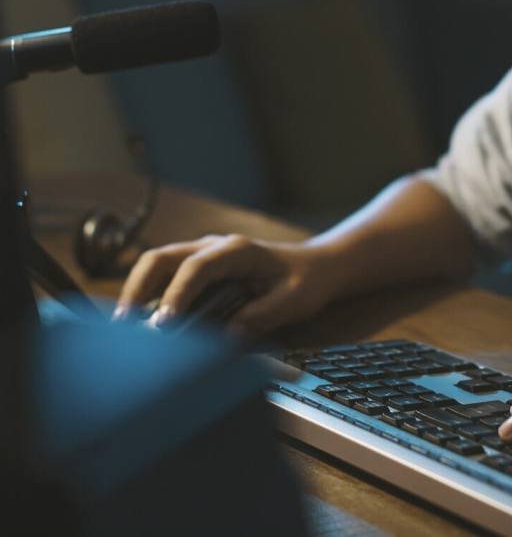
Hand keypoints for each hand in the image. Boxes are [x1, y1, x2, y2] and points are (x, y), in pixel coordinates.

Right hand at [112, 234, 337, 333]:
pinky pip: (165, 277)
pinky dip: (149, 296)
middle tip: (124, 326)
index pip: (196, 267)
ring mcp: (203, 255)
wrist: (315, 266)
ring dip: (138, 293)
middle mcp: (214, 247)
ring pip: (157, 265)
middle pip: (162, 258)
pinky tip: (142, 325)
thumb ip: (262, 316)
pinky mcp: (199, 269)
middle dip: (138, 288)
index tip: (163, 324)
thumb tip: (226, 338)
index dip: (177, 294)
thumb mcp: (294, 301)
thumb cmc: (306, 281)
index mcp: (237, 251)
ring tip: (124, 331)